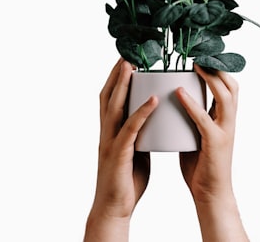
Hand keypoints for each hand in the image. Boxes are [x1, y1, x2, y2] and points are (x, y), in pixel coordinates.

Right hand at [84, 58, 158, 240]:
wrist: (115, 207)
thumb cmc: (126, 180)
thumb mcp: (133, 150)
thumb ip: (139, 133)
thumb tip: (152, 118)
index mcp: (110, 130)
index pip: (110, 97)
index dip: (115, 77)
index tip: (125, 58)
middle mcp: (106, 132)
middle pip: (108, 95)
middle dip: (115, 74)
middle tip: (126, 53)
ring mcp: (110, 142)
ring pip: (114, 107)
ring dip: (123, 85)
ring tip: (132, 66)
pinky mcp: (119, 154)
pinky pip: (131, 129)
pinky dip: (141, 112)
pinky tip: (153, 100)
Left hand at [176, 64, 248, 241]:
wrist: (211, 195)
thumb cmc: (201, 166)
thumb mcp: (198, 135)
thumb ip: (192, 117)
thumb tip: (173, 98)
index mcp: (224, 119)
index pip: (228, 86)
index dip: (217, 69)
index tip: (201, 54)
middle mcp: (229, 121)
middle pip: (232, 85)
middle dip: (218, 66)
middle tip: (199, 52)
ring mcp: (225, 131)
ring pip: (225, 95)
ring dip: (210, 77)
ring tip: (194, 64)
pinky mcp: (215, 143)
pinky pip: (204, 119)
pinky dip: (192, 103)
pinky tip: (179, 92)